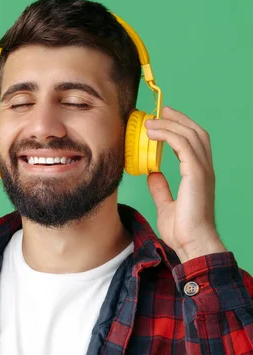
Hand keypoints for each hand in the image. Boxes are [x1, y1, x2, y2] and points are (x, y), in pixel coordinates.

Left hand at [144, 106, 226, 262]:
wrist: (192, 243)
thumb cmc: (183, 230)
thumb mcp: (166, 205)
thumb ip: (161, 188)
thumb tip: (152, 174)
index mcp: (199, 176)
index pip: (194, 143)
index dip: (181, 128)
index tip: (164, 120)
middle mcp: (204, 169)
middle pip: (195, 133)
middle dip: (178, 119)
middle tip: (160, 111)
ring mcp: (202, 170)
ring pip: (189, 135)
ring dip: (169, 124)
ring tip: (151, 121)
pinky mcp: (196, 173)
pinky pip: (182, 144)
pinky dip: (168, 134)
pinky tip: (153, 132)